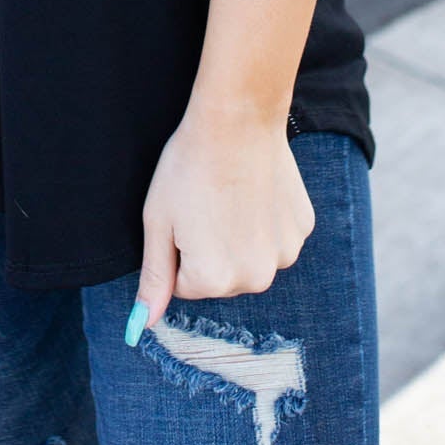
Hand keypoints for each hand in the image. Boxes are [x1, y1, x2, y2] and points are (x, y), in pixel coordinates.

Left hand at [126, 102, 314, 338]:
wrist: (236, 119)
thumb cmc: (188, 166)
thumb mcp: (158, 221)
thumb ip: (154, 278)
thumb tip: (142, 326)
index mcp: (212, 279)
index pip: (184, 286)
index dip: (178, 249)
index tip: (183, 216)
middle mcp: (253, 278)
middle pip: (220, 279)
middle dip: (209, 250)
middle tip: (206, 204)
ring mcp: (283, 255)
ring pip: (249, 260)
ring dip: (239, 238)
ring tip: (231, 195)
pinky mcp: (302, 230)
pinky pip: (275, 239)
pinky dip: (264, 222)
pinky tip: (255, 190)